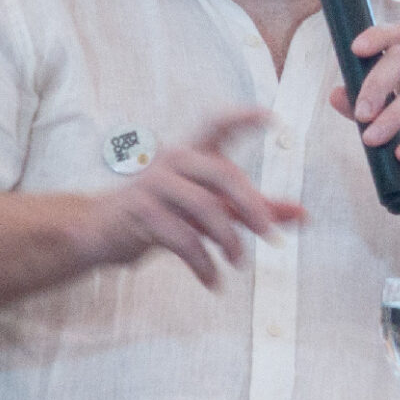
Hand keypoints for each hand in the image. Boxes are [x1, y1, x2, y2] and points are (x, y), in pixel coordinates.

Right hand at [78, 109, 303, 289]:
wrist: (98, 231)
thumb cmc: (159, 213)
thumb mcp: (208, 208)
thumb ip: (252, 209)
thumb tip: (301, 215)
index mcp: (191, 153)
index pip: (218, 124)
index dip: (244, 118)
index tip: (273, 119)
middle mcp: (173, 160)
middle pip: (222, 174)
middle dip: (253, 206)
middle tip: (272, 236)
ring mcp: (154, 184)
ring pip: (205, 207)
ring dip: (229, 240)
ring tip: (237, 263)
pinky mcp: (140, 212)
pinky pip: (182, 238)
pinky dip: (203, 264)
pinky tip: (213, 281)